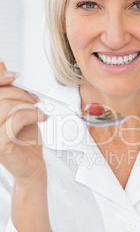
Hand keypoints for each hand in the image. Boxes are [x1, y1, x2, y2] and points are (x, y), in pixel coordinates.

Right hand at [0, 61, 47, 181]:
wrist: (32, 166)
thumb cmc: (24, 139)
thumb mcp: (18, 109)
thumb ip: (8, 91)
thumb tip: (1, 64)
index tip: (14, 76)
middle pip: (0, 95)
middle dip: (21, 93)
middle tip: (35, 101)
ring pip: (8, 106)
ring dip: (29, 106)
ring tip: (39, 112)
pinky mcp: (0, 145)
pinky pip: (17, 119)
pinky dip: (34, 115)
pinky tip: (42, 118)